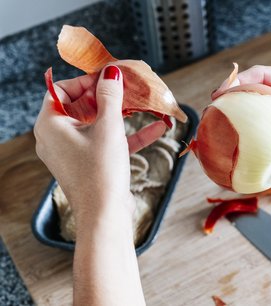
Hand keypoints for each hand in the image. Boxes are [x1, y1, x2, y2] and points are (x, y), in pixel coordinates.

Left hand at [35, 65, 152, 305]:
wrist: (105, 215)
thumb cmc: (100, 171)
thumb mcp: (108, 127)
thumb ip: (110, 97)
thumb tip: (111, 73)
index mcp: (50, 124)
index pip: (62, 89)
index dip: (87, 80)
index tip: (110, 76)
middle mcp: (57, 137)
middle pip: (82, 105)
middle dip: (110, 96)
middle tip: (130, 87)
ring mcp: (74, 151)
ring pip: (99, 124)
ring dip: (124, 115)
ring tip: (145, 104)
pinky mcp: (90, 164)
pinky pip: (108, 142)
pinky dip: (129, 135)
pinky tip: (157, 129)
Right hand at [213, 65, 270, 172]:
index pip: (263, 75)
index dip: (238, 82)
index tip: (220, 96)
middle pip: (258, 92)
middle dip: (236, 102)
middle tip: (216, 117)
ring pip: (265, 114)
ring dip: (248, 122)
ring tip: (227, 135)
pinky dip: (264, 141)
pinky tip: (253, 153)